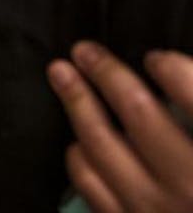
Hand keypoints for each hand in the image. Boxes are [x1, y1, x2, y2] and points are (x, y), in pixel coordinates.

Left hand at [48, 42, 192, 211]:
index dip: (178, 74)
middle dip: (107, 74)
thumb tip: (181, 78)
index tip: (158, 58)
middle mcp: (192, 191)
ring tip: (61, 73)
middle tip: (85, 49)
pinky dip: (80, 157)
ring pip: (101, 147)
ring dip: (77, 105)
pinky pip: (93, 189)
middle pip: (139, 114)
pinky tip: (78, 138)